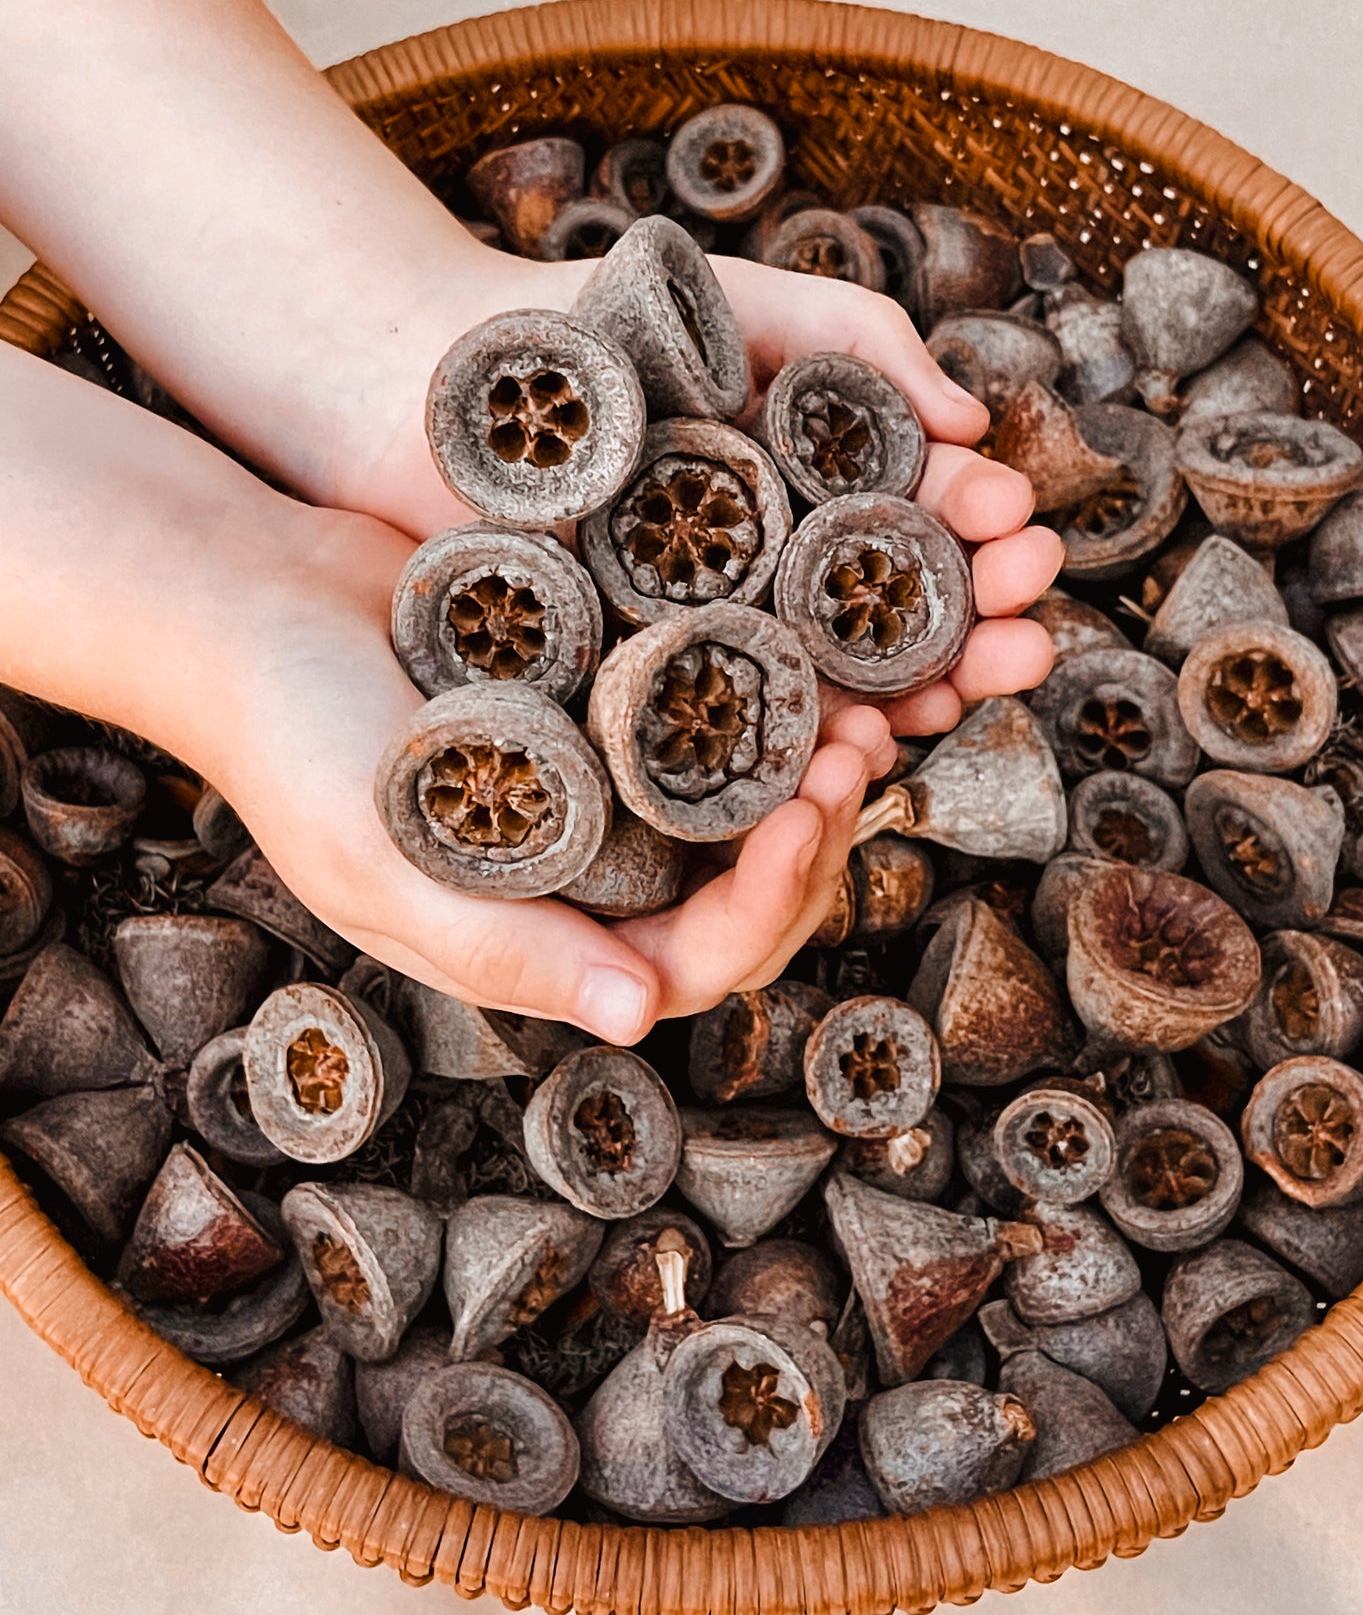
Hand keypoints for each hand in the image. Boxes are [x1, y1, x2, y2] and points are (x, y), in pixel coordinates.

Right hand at [217, 503, 895, 1042]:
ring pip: (749, 810)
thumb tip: (639, 1018)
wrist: (252, 597)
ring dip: (812, 771)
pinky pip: (718, 721)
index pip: (692, 961)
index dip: (765, 905)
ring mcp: (607, 787)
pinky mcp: (613, 701)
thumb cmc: (290, 738)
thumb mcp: (378, 860)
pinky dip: (772, 703)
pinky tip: (813, 657)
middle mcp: (588, 871)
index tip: (801, 818)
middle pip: (745, 895)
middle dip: (816, 837)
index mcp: (541, 935)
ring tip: (858, 705)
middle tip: (856, 747)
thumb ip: (501, 946)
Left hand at [336, 246, 1061, 734]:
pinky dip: (800, 742)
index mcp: (821, 491)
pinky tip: (851, 742)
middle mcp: (783, 573)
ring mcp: (718, 631)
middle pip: (901, 623)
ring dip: (911, 703)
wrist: (440, 375)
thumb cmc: (600, 324)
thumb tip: (974, 417)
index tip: (1026, 531)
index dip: (986, 537)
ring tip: (955, 699)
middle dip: (976, 636)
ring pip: (836, 687)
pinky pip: (736, 723)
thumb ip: (865, 342)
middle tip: (1028, 638)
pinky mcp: (647, 679)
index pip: (929, 526)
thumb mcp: (756, 307)